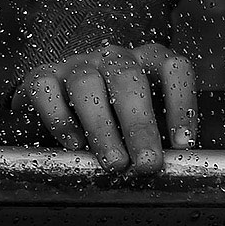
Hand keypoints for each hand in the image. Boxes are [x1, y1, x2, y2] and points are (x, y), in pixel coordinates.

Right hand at [17, 43, 197, 175]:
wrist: (58, 100)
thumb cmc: (113, 116)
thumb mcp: (141, 122)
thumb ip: (157, 136)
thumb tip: (173, 167)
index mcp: (147, 62)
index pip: (174, 69)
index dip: (182, 103)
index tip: (183, 144)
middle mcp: (114, 58)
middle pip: (129, 80)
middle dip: (141, 126)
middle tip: (148, 163)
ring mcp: (76, 64)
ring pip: (88, 85)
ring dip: (102, 127)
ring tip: (114, 163)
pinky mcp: (41, 77)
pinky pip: (47, 90)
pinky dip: (60, 118)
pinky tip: (73, 145)